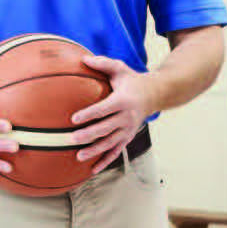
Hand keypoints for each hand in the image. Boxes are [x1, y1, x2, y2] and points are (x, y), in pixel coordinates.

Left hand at [74, 55, 154, 171]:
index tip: (74, 118)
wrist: (155, 95)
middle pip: (106, 129)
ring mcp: (128, 130)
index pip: (104, 109)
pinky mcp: (128, 138)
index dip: (89, 114)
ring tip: (78, 156)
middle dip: (89, 135)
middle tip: (71, 139)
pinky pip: (116, 151)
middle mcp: (127, 117)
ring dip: (95, 151)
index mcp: (123, 101)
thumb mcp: (120, 69)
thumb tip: (82, 59)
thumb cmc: (132, 81)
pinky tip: (93, 169)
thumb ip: (102, 63)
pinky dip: (105, 161)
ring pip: (110, 143)